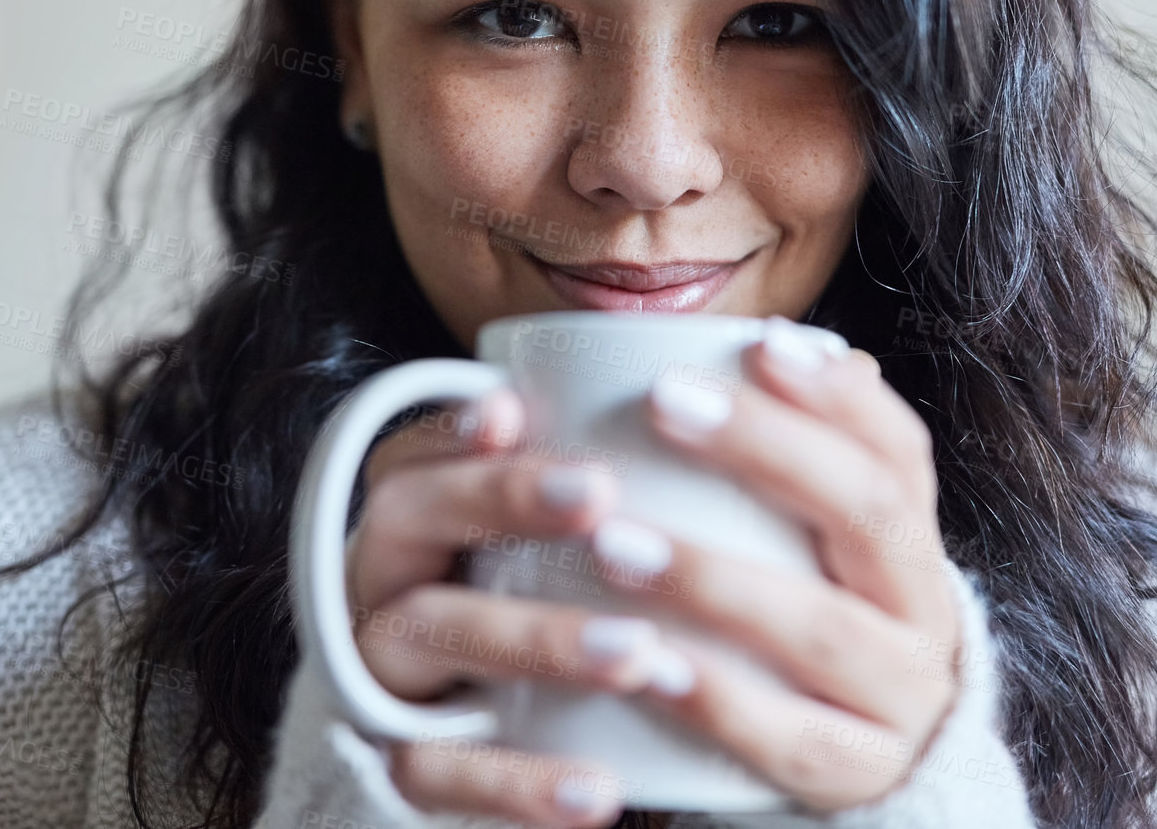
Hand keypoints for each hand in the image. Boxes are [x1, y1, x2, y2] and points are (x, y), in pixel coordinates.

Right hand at [343, 388, 682, 828]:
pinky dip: (515, 783)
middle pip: (407, 516)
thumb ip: (627, 465)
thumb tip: (774, 369)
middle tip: (603, 495)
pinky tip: (601, 792)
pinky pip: (435, 773)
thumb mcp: (565, 536)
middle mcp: (383, 576)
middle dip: (500, 498)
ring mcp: (382, 670)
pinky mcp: (397, 763)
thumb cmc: (540, 604)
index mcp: (415, 509)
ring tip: (637, 653)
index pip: (417, 448)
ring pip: (427, 635)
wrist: (478, 751)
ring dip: (533, 638)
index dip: (454, 428)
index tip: (514, 409)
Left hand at [588, 316, 962, 812]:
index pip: (897, 448)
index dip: (836, 395)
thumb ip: (787, 462)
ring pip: (822, 628)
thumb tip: (754, 340)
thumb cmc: (810, 623)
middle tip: (664, 404)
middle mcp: (922, 609)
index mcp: (909, 538)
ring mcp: (901, 698)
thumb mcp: (814, 545)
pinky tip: (647, 663)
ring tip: (612, 540)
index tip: (760, 344)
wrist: (877, 768)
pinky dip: (717, 700)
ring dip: (713, 577)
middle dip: (766, 448)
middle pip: (866, 511)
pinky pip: (792, 739)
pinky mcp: (858, 775)